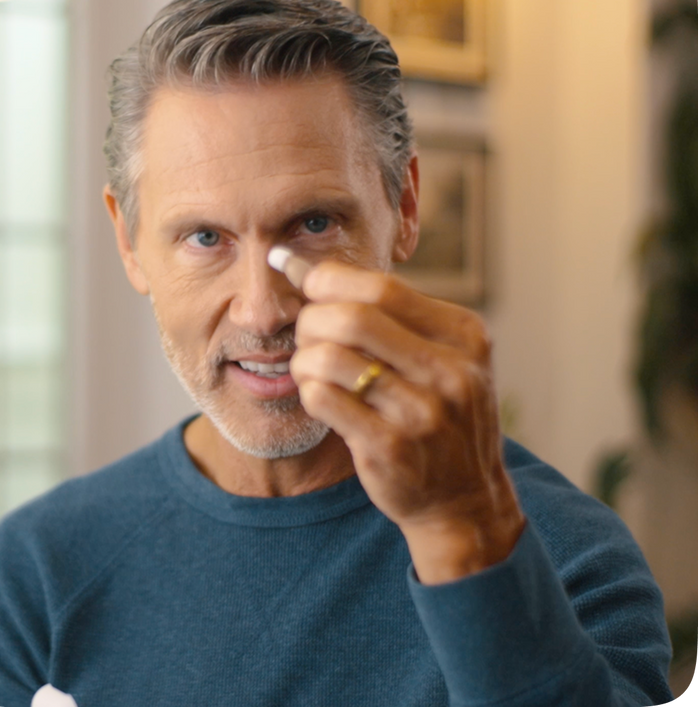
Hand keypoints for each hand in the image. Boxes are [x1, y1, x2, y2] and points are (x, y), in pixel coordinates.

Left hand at [290, 260, 525, 582]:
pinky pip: (323, 399)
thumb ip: (393, 317)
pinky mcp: (391, 448)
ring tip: (309, 367)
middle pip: (352, 319)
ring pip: (330, 358)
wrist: (465, 498)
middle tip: (305, 333)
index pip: (382, 288)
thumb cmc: (442, 416)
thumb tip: (309, 270)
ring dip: (304, 358)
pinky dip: (309, 390)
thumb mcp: (446, 359)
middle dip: (311, 319)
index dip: (330, 280)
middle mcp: (450, 371)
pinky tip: (319, 396)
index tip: (309, 285)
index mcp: (464, 336)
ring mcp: (422, 413)